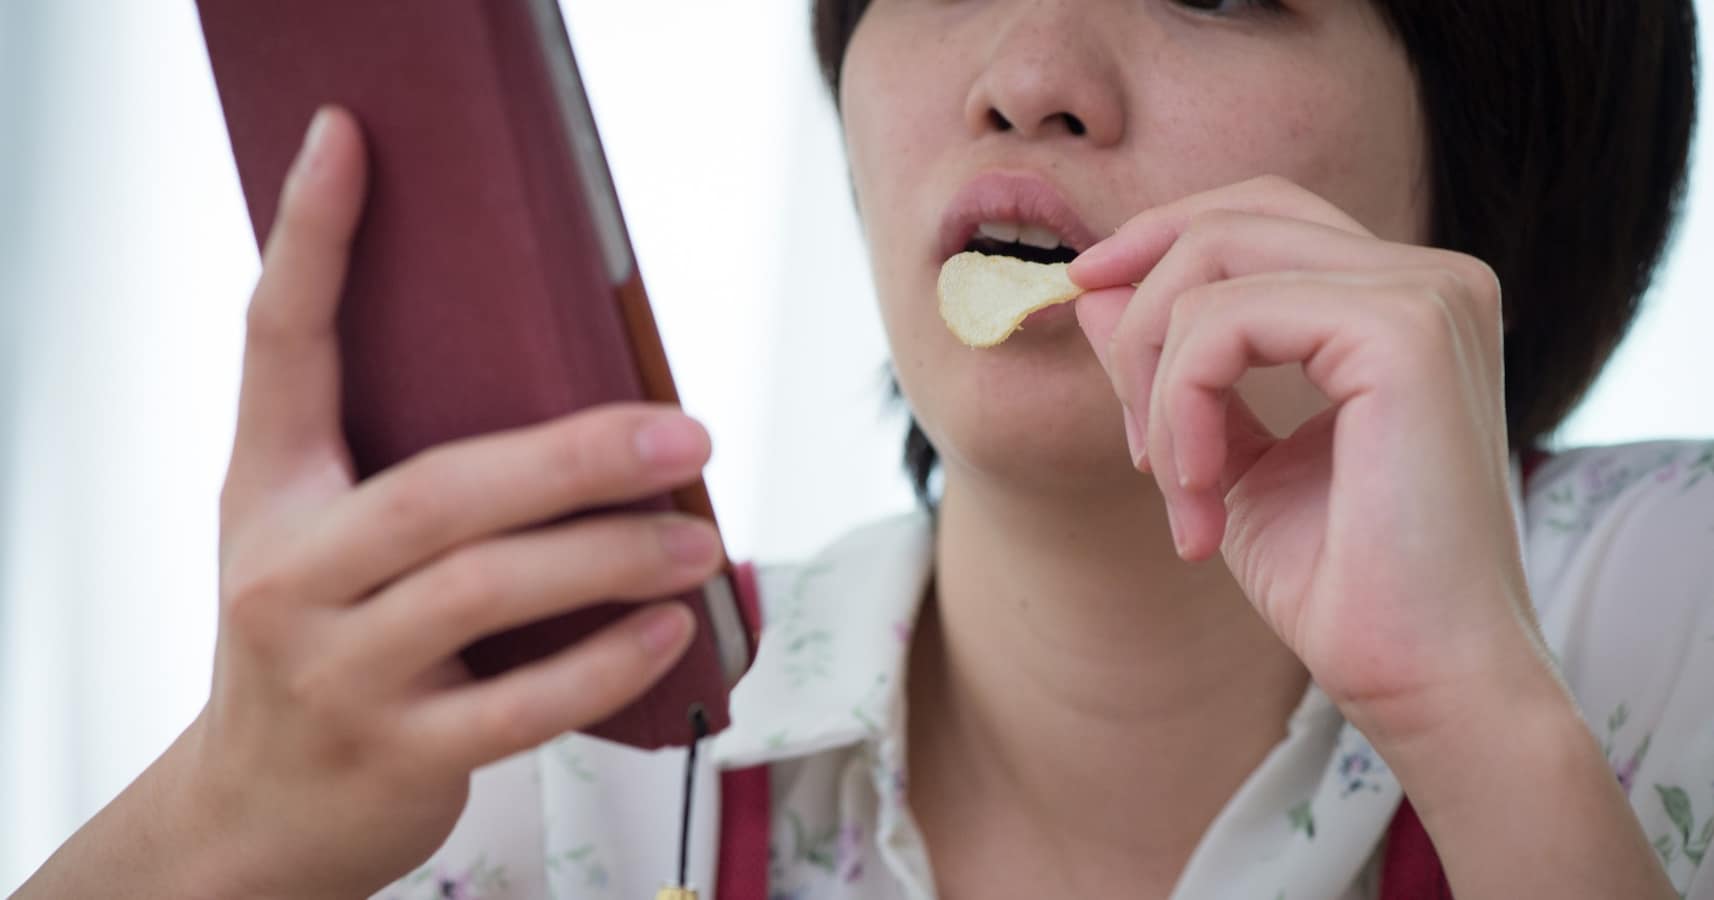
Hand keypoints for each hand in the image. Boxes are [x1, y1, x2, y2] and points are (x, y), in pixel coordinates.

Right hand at [185, 107, 718, 896]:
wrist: (251, 814)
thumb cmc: (318, 642)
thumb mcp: (317, 541)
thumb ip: (404, 470)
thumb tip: (579, 400)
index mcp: (265, 491)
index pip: (279, 344)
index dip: (312, 240)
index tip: (351, 141)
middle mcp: (284, 572)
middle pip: (438, 490)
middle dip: (574, 456)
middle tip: (683, 431)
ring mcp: (333, 671)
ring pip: (484, 591)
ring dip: (612, 557)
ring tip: (699, 536)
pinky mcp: (394, 755)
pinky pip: (517, 706)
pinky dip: (603, 664)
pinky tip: (669, 630)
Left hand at [1068, 175, 1552, 743]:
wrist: (1421, 677)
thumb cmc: (1341, 582)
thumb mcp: (1224, 449)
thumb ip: (1170, 361)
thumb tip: (1094, 287)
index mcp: (1402, 301)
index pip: (1260, 214)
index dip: (1159, 242)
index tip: (1086, 300)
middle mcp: (1431, 277)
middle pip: (1235, 213)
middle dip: (1141, 303)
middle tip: (1128, 432)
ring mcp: (1426, 293)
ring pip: (1215, 260)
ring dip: (1157, 377)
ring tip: (1176, 484)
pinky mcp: (1404, 329)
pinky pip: (1225, 319)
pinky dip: (1181, 401)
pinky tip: (1199, 488)